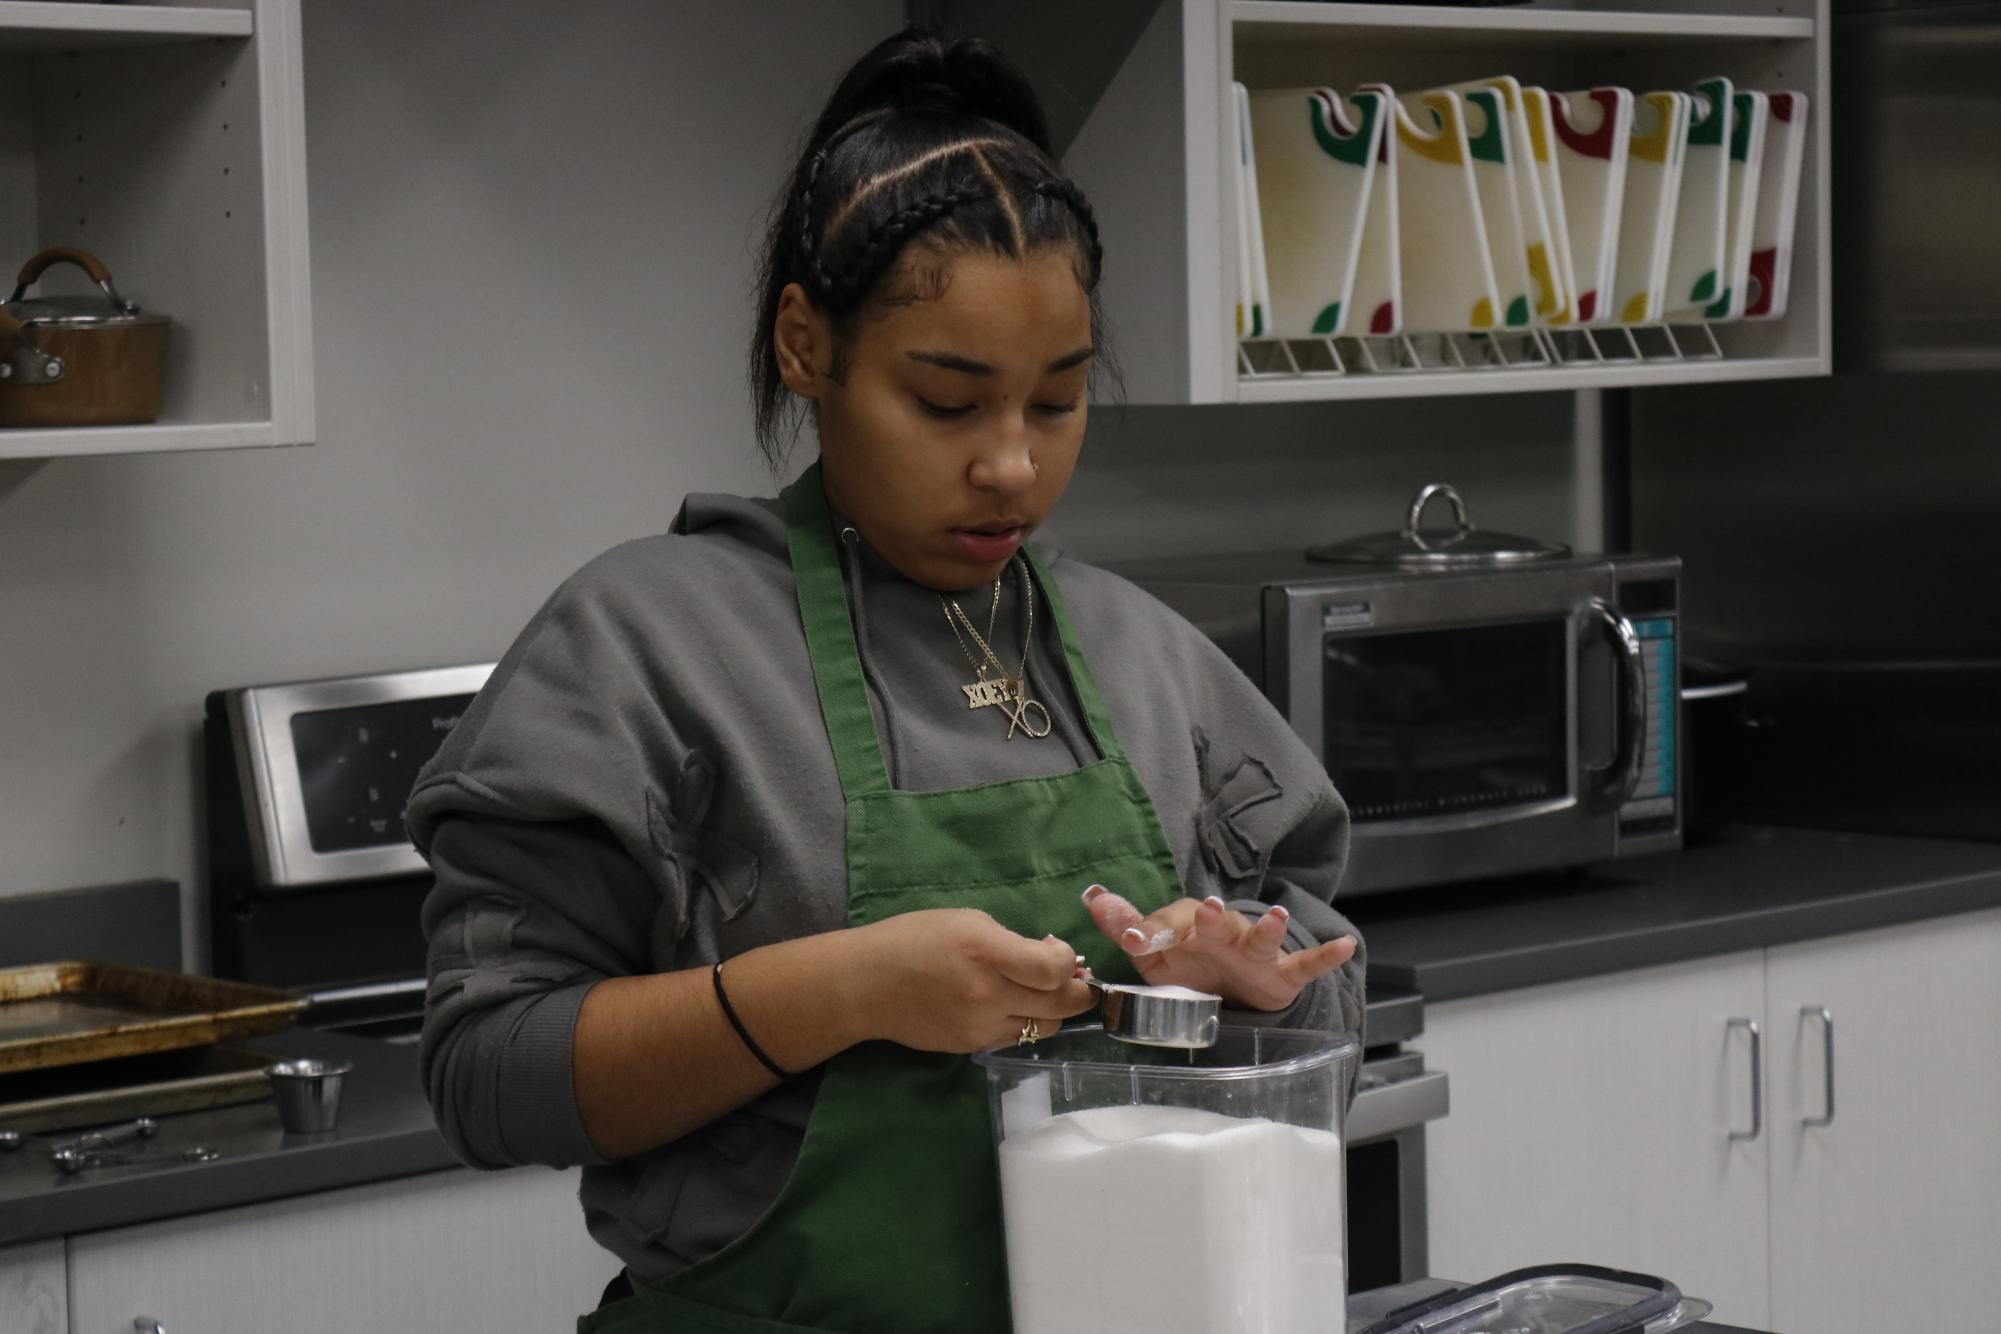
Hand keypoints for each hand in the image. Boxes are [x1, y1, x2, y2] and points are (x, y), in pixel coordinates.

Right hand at [847, 908, 1095, 1053]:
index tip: (1061, 952)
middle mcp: (989, 994)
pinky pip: (1017, 1038)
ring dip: (1054, 1011)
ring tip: (1042, 993)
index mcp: (986, 952)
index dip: (1069, 962)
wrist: (866, 984)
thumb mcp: (967, 922)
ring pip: (1046, 1028)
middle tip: (1077, 980)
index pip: (1054, 970)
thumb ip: (1011, 941)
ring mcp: (981, 1026)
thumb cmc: (914, 939)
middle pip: (1061, 1005)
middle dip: (1078, 992)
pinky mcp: (973, 1047)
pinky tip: (1012, 1006)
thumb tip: (1050, 957)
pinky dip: (1025, 1023)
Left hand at [1081, 885, 1356, 1013]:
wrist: (1232, 988)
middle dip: (1211, 918)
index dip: (1151, 933)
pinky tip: (1346, 945)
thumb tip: (1091, 897)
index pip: (1168, 927)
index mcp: (1188, 929)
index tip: (1132, 940)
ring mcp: (1254, 952)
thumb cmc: (1190, 963)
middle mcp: (1222, 933)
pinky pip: (1306, 963)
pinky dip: (1325, 956)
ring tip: (1276, 917)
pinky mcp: (1282, 973)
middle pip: (1216, 923)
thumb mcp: (1155, 952)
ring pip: (1261, 938)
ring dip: (1268, 928)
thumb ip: (1126, 926)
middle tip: (1206, 911)